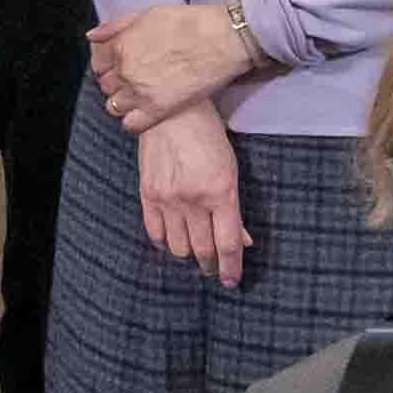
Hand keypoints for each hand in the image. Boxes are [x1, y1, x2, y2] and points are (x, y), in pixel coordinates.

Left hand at [90, 0, 255, 124]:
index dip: (109, 65)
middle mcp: (125, 70)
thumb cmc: (189, 22)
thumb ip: (116, 26)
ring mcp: (140, 91)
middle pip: (106, 86)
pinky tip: (146, 112)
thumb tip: (92, 36)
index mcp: (121, 45)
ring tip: (141, 96)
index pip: (98, 64)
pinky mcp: (158, 109)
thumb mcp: (148, 14)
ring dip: (124, 102)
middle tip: (136, 80)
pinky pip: (130, 124)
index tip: (122, 66)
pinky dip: (134, 120)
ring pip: (114, 106)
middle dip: (116, 83)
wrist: (223, 39)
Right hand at [137, 105, 250, 283]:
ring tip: (194, 253)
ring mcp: (168, 199)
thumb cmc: (208, 136)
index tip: (231, 282)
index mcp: (220, 193)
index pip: (227, 245)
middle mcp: (193, 200)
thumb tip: (244, 241)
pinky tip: (172, 241)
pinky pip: (155, 233)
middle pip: (202, 251)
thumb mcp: (230, 170)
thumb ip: (235, 209)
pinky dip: (164, 243)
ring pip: (178, 248)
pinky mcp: (148, 194)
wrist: (171, 111)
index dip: (230, 268)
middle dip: (210, 266)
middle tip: (213, 270)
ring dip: (188, 256)